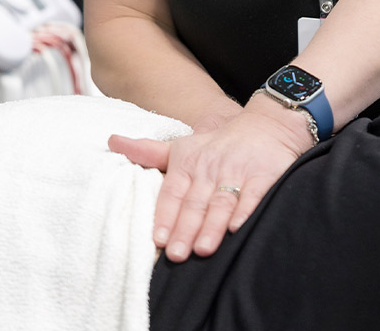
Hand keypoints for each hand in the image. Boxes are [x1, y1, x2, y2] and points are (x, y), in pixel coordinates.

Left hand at [109, 96, 313, 261]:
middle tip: (177, 255)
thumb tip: (112, 141)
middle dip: (186, 228)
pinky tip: (238, 227)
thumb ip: (149, 152)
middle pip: (196, 202)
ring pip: (222, 201)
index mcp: (189, 163)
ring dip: (213, 225)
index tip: (159, 239)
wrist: (267, 125)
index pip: (173, 192)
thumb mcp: (184, 146)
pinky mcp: (265, 175)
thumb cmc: (219, 144)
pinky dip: (246, 210)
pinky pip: (255, 194)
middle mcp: (211, 167)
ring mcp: (239, 171)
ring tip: (203, 249)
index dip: (166, 216)